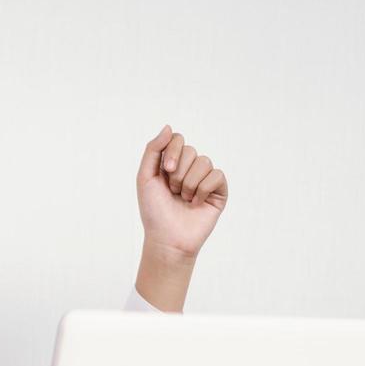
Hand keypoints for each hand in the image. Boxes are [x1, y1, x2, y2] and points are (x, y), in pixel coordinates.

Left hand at [135, 124, 228, 258]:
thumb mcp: (145, 177)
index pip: (179, 139)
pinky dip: (203, 190)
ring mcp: (205, 179)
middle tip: (172, 191)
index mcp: (172, 163)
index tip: (166, 170)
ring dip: (189, 184)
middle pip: (191, 150)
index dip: (174, 151)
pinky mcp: (219, 191)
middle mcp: (189, 169)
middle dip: (178, 173)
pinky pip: (217, 175)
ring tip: (183, 199)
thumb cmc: (154, 211)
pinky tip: (196, 203)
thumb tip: (169, 127)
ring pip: (204, 162)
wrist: (167, 238)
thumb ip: (153, 150)